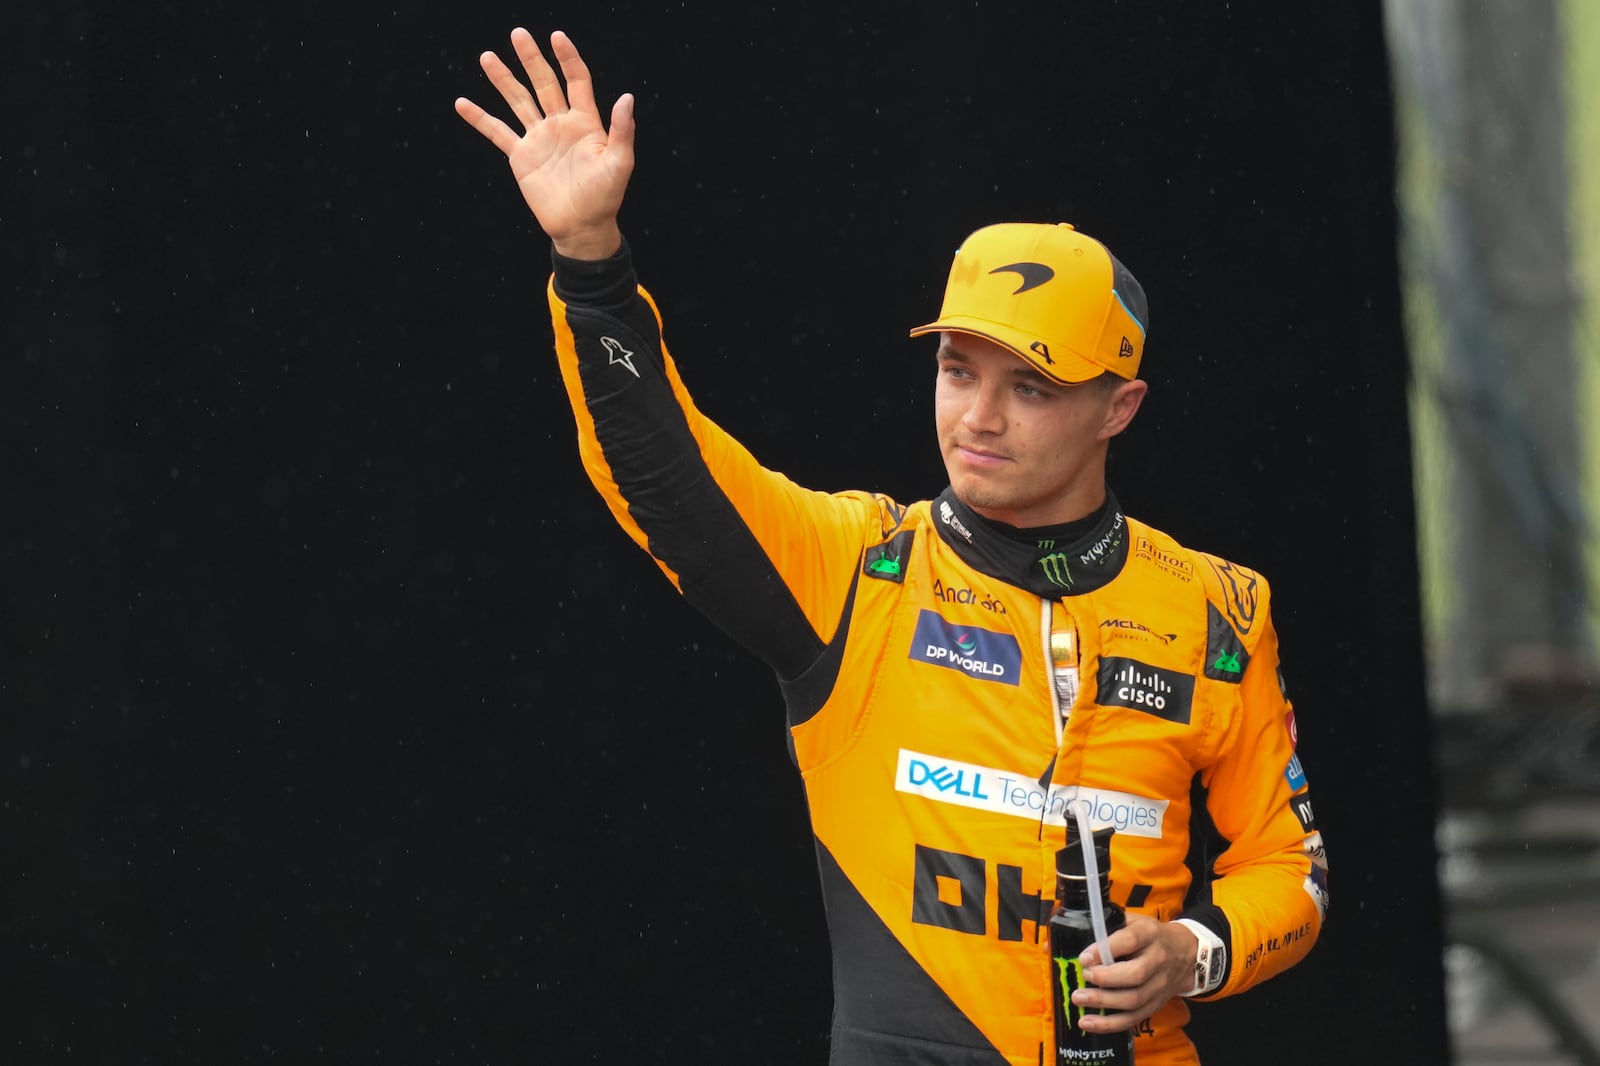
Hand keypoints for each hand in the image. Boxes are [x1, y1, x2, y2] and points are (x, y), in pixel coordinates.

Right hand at [455, 28, 634, 258]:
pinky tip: (462, 103)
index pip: (576, 81)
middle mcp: (560, 124)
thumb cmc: (605, 197)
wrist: (581, 226)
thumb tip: (627, 97)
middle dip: (531, 58)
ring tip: (487, 57)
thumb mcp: (619, 164)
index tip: (557, 37)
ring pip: (518, 101)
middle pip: (544, 83)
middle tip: (518, 34)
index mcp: (585, 122)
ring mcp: (538, 138)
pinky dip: (479, 118)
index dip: (568, 58)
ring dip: (503, 79)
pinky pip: (497, 132)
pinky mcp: (521, 156)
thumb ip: (622, 131)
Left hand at [1071, 917, 1197, 1033]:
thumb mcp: (1128, 921)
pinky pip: (1134, 1018)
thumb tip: (1050, 944)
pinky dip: (1110, 1024)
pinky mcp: (1156, 1004)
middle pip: (1135, 974)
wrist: (1185, 952)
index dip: (1106, 949)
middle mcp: (1157, 959)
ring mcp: (1159, 985)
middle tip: (1082, 977)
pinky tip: (1089, 1023)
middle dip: (1105, 979)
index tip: (1084, 957)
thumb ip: (1095, 929)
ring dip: (1104, 1003)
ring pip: (1134, 999)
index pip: (1130, 940)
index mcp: (1148, 933)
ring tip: (1079, 999)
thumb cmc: (1147, 935)